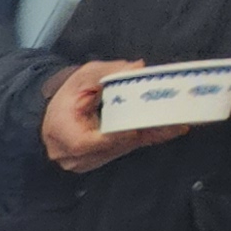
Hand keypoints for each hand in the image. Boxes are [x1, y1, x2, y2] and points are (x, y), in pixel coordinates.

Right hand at [38, 61, 191, 175]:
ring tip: (176, 121)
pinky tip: (169, 130)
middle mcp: (74, 156)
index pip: (89, 142)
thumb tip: (137, 68)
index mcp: (63, 136)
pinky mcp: (99, 161)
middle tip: (172, 120)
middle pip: (113, 146)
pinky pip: (126, 150)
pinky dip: (145, 138)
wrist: (53, 116)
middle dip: (142, 131)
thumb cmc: (66, 97)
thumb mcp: (83, 77)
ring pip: (122, 150)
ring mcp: (87, 163)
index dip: (115, 136)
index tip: (137, 128)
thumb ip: (108, 72)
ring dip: (146, 135)